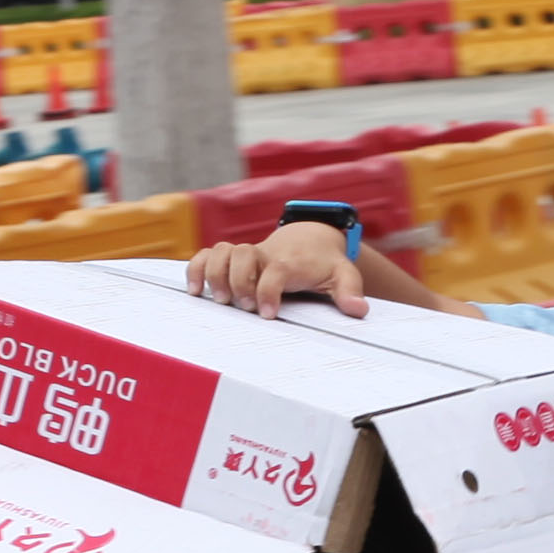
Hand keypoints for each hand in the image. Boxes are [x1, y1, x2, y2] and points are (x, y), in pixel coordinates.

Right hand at [187, 222, 366, 317]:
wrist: (310, 239)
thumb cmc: (324, 263)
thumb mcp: (343, 274)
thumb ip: (349, 290)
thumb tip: (358, 309)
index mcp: (290, 260)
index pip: (276, 270)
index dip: (269, 290)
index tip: (269, 313)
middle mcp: (265, 254)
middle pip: (243, 254)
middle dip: (239, 281)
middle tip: (244, 306)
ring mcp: (247, 254)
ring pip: (221, 251)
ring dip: (214, 274)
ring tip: (220, 301)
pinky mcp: (233, 257)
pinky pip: (208, 254)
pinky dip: (197, 268)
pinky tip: (195, 291)